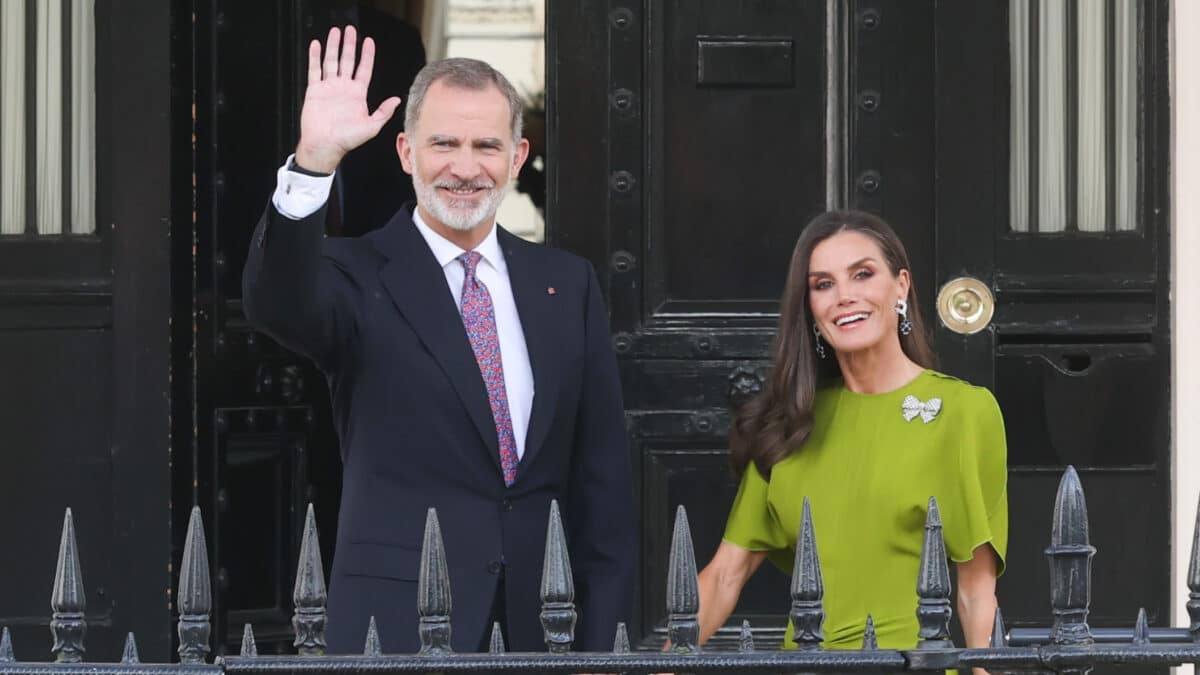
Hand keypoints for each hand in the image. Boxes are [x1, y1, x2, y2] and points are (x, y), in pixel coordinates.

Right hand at [295, 25, 401, 172]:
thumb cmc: (348, 140)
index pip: (364, 69)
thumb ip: (384, 112)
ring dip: (333, 46)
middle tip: (350, 29)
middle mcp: (344, 88)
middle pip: (347, 60)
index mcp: (358, 94)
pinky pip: (314, 70)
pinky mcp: (315, 90)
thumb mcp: (371, 126)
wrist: (325, 146)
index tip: (369, 41)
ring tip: (335, 31)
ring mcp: (329, 87)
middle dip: (349, 45)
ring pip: (331, 61)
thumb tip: (397, 99)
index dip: (367, 55)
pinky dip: (314, 57)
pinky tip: (316, 45)